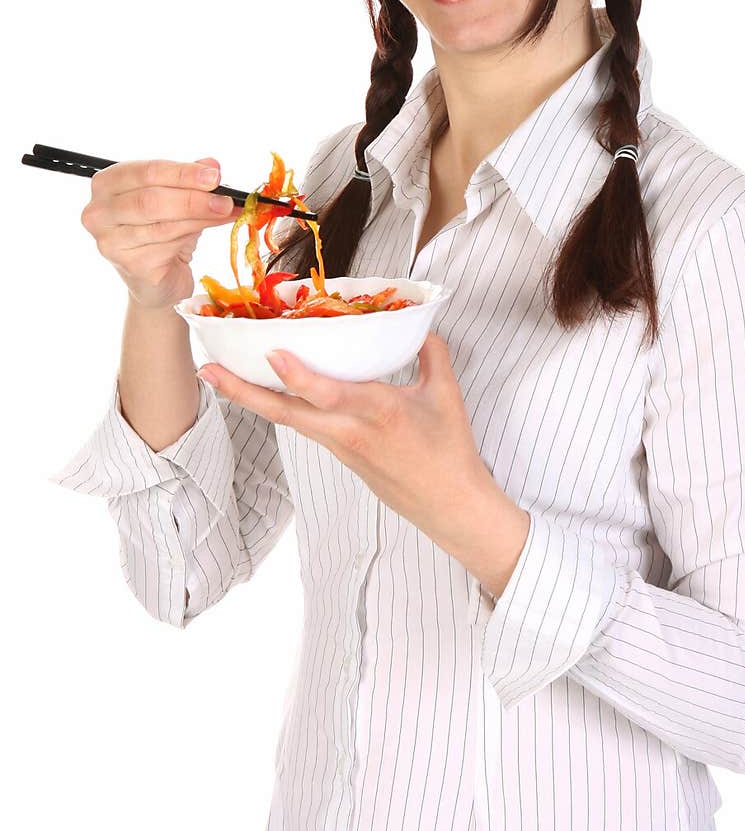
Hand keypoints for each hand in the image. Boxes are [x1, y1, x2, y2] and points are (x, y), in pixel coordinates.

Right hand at [81, 156, 238, 309]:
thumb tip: (212, 166)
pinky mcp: (130, 266)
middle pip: (151, 200)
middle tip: (225, 200)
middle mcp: (99, 212)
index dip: (183, 173)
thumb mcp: (176, 197)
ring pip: (163, 225)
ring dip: (200, 219)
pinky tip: (206, 234)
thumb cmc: (162, 230)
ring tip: (226, 214)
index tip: (214, 177)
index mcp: (107, 183)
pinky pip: (168, 247)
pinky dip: (192, 238)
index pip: (146, 172)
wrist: (157, 278)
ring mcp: (110, 241)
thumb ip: (190, 179)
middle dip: (193, 199)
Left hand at [196, 331, 529, 588]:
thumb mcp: (447, 396)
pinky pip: (303, 426)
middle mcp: (350, 432)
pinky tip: (263, 390)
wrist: (449, 506)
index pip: (331, 395)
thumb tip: (420, 324)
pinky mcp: (339, 455)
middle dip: (243, 392)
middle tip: (208, 369)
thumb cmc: (450, 452)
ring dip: (251, 398)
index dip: (299, 376)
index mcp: (380, 413)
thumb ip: (431, 353)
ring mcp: (340, 447)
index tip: (272, 353)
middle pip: (287, 413)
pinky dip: (280, 406)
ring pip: (288, 420)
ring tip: (218, 376)